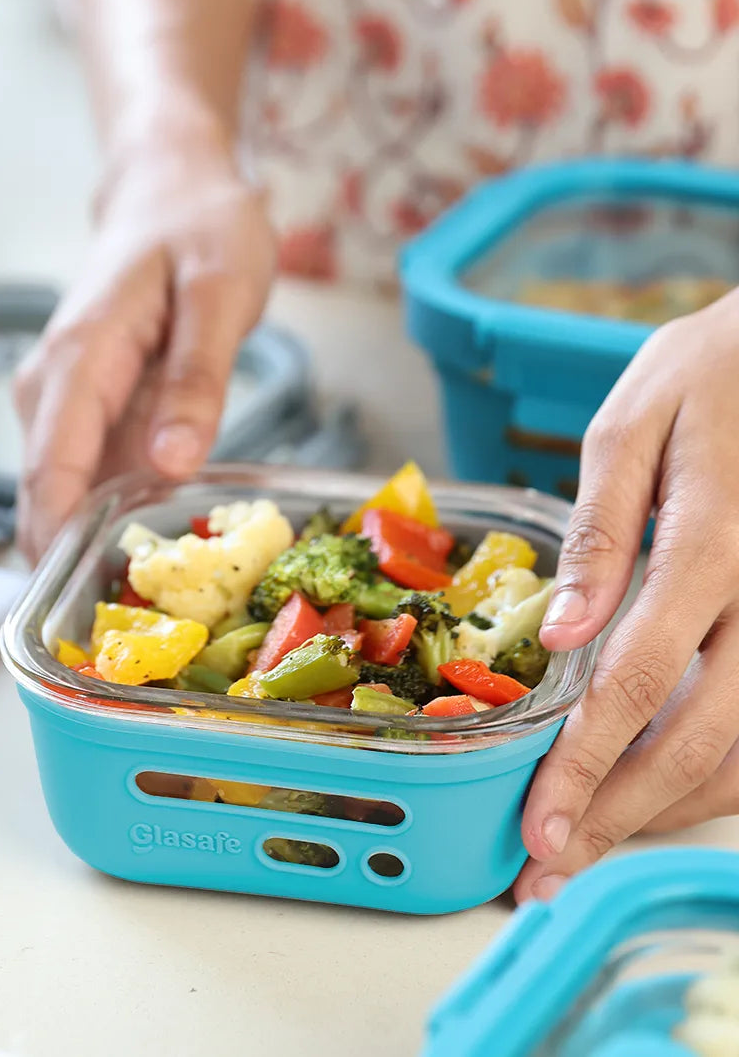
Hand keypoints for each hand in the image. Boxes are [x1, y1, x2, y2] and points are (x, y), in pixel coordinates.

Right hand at [14, 118, 275, 562]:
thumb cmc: (200, 228)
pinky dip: (117, 514)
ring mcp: (72, 400)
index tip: (82, 606)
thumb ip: (196, 378)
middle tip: (135, 625)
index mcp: (82, 358)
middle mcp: (58, 386)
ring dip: (99, 544)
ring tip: (154, 602)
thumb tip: (168, 462)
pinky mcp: (95, 409)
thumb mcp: (218, 294)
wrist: (176, 189)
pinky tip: (157, 547)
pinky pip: (95, 474)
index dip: (61, 540)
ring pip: (68, 490)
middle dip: (78, 560)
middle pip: (48, 492)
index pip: (52, 467)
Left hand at [514, 289, 738, 902]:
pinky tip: (653, 795)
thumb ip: (600, 533)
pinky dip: (710, 777)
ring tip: (591, 850)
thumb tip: (565, 634)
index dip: (586, 762)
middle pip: (701, 739)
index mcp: (709, 542)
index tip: (537, 824)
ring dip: (666, 813)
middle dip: (620, 815)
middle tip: (550, 870)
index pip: (642, 677)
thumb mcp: (631, 426)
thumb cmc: (706, 376)